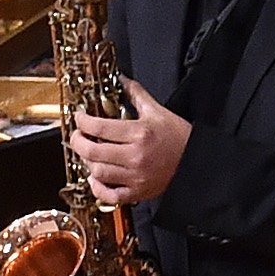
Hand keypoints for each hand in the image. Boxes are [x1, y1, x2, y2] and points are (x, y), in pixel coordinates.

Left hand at [69, 81, 191, 204]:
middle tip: (78, 135)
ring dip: (87, 162)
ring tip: (88, 154)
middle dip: (78, 141)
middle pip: (92, 151)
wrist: (196, 161)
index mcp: (140, 133)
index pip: (99, 127)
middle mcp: (136, 156)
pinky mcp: (138, 191)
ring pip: (98, 172)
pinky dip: (98, 188)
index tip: (80, 118)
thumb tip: (121, 80)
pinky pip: (110, 195)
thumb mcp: (158, 112)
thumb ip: (136, 95)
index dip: (83, 121)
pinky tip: (96, 178)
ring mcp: (136, 176)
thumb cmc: (180, 137)